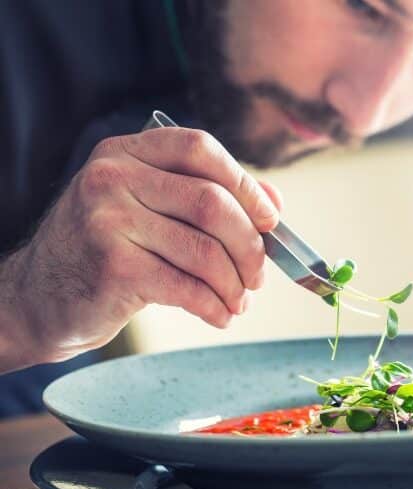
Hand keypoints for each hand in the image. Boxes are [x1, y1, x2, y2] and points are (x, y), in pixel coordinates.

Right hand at [4, 127, 280, 364]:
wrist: (39, 296)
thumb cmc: (106, 250)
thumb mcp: (148, 209)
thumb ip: (208, 196)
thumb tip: (273, 202)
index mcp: (127, 153)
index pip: (200, 149)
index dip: (246, 184)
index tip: (269, 219)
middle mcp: (114, 178)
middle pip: (211, 203)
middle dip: (249, 246)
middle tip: (258, 276)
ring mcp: (108, 221)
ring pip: (204, 250)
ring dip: (235, 284)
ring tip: (239, 301)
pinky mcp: (112, 267)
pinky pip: (187, 287)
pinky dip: (215, 306)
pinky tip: (220, 315)